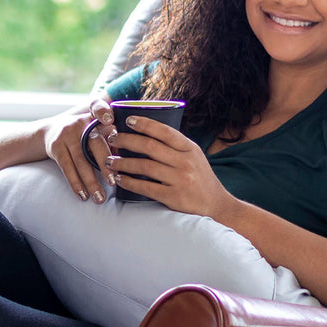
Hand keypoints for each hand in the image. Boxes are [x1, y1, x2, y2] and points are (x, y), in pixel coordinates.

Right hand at [43, 98, 115, 202]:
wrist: (49, 132)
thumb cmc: (83, 133)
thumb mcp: (95, 128)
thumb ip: (111, 138)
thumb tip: (129, 159)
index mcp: (93, 115)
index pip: (97, 106)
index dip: (102, 111)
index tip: (110, 121)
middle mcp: (79, 123)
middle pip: (94, 143)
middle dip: (104, 164)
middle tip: (113, 182)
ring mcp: (66, 135)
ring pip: (81, 161)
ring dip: (91, 182)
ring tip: (100, 198)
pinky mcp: (56, 147)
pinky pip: (67, 168)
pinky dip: (76, 183)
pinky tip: (83, 195)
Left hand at [106, 116, 237, 217]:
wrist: (217, 205)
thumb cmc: (200, 178)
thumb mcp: (194, 156)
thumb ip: (175, 146)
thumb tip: (147, 132)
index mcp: (190, 148)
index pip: (165, 131)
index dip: (145, 124)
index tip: (128, 120)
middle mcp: (185, 162)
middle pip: (150, 147)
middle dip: (126, 141)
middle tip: (112, 139)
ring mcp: (180, 180)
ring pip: (145, 166)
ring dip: (123, 163)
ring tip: (110, 161)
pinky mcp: (174, 197)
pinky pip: (146, 188)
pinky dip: (129, 182)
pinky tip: (120, 179)